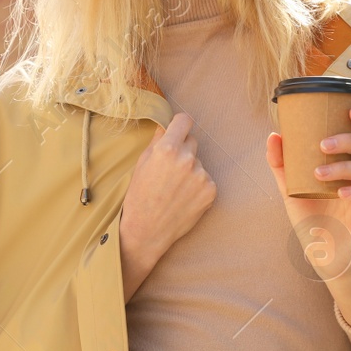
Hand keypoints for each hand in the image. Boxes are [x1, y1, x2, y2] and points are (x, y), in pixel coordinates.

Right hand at [120, 113, 215, 269]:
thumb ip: (157, 140)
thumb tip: (166, 124)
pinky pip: (205, 179)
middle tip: (169, 170)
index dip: (180, 124)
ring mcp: (201, 176)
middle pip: (192, 141)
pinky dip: (198, 186)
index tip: (178, 130)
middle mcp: (187, 159)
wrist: (147, 231)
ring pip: (198, 163)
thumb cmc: (139, 196)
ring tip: (174, 189)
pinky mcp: (211, 191)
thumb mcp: (142, 163)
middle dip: (183, 150)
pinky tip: (184, 198)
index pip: (184, 120)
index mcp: (167, 149)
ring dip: (190, 170)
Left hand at [265, 105, 350, 281]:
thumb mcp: (290, 189)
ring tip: (319, 173)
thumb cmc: (310, 218)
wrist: (320, 256)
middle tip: (323, 144)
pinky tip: (341, 193)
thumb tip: (273, 135)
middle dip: (349, 140)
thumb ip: (281, 164)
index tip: (350, 109)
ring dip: (344, 167)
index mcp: (349, 163)